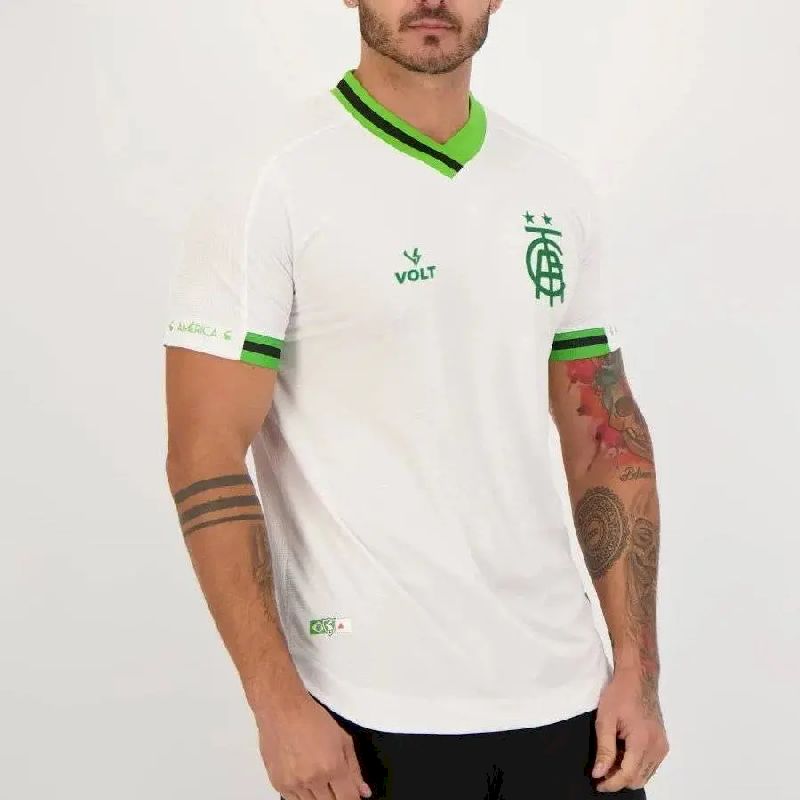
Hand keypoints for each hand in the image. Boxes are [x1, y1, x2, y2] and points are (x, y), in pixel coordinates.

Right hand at [255, 691, 371, 799]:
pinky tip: (305, 780)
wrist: (282, 710)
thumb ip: (355, 769)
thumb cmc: (311, 718)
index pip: (348, 799)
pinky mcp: (279, 785)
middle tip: (335, 784)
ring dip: (319, 796)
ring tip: (319, 778)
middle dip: (337, 796)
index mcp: (332, 767)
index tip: (353, 795)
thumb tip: (363, 791)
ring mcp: (294, 784)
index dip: (353, 798)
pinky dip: (302, 795)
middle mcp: (313, 779)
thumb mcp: (343, 739)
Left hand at [591, 667, 668, 791]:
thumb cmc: (620, 693)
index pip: (627, 775)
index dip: (611, 783)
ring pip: (645, 774)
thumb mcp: (605, 719)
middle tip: (601, 770)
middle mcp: (657, 747)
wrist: (638, 678)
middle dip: (618, 779)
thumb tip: (599, 773)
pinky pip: (650, 765)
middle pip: (637, 779)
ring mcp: (662, 746)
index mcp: (642, 741)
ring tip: (611, 759)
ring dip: (628, 773)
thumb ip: (604, 749)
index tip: (598, 783)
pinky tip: (623, 752)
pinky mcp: (662, 743)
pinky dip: (636, 765)